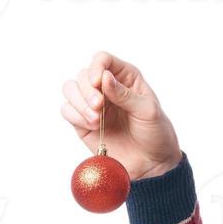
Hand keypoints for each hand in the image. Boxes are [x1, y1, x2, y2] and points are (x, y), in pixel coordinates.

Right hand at [59, 50, 182, 180]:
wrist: (151, 163)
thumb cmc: (155, 133)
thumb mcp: (148, 112)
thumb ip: (125, 94)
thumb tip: (104, 77)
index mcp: (126, 78)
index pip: (103, 59)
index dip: (97, 66)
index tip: (98, 82)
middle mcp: (107, 88)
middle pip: (82, 74)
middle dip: (87, 89)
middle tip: (99, 107)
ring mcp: (93, 105)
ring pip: (70, 89)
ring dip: (78, 102)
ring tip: (95, 119)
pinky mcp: (82, 122)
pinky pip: (66, 110)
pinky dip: (74, 115)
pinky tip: (91, 125)